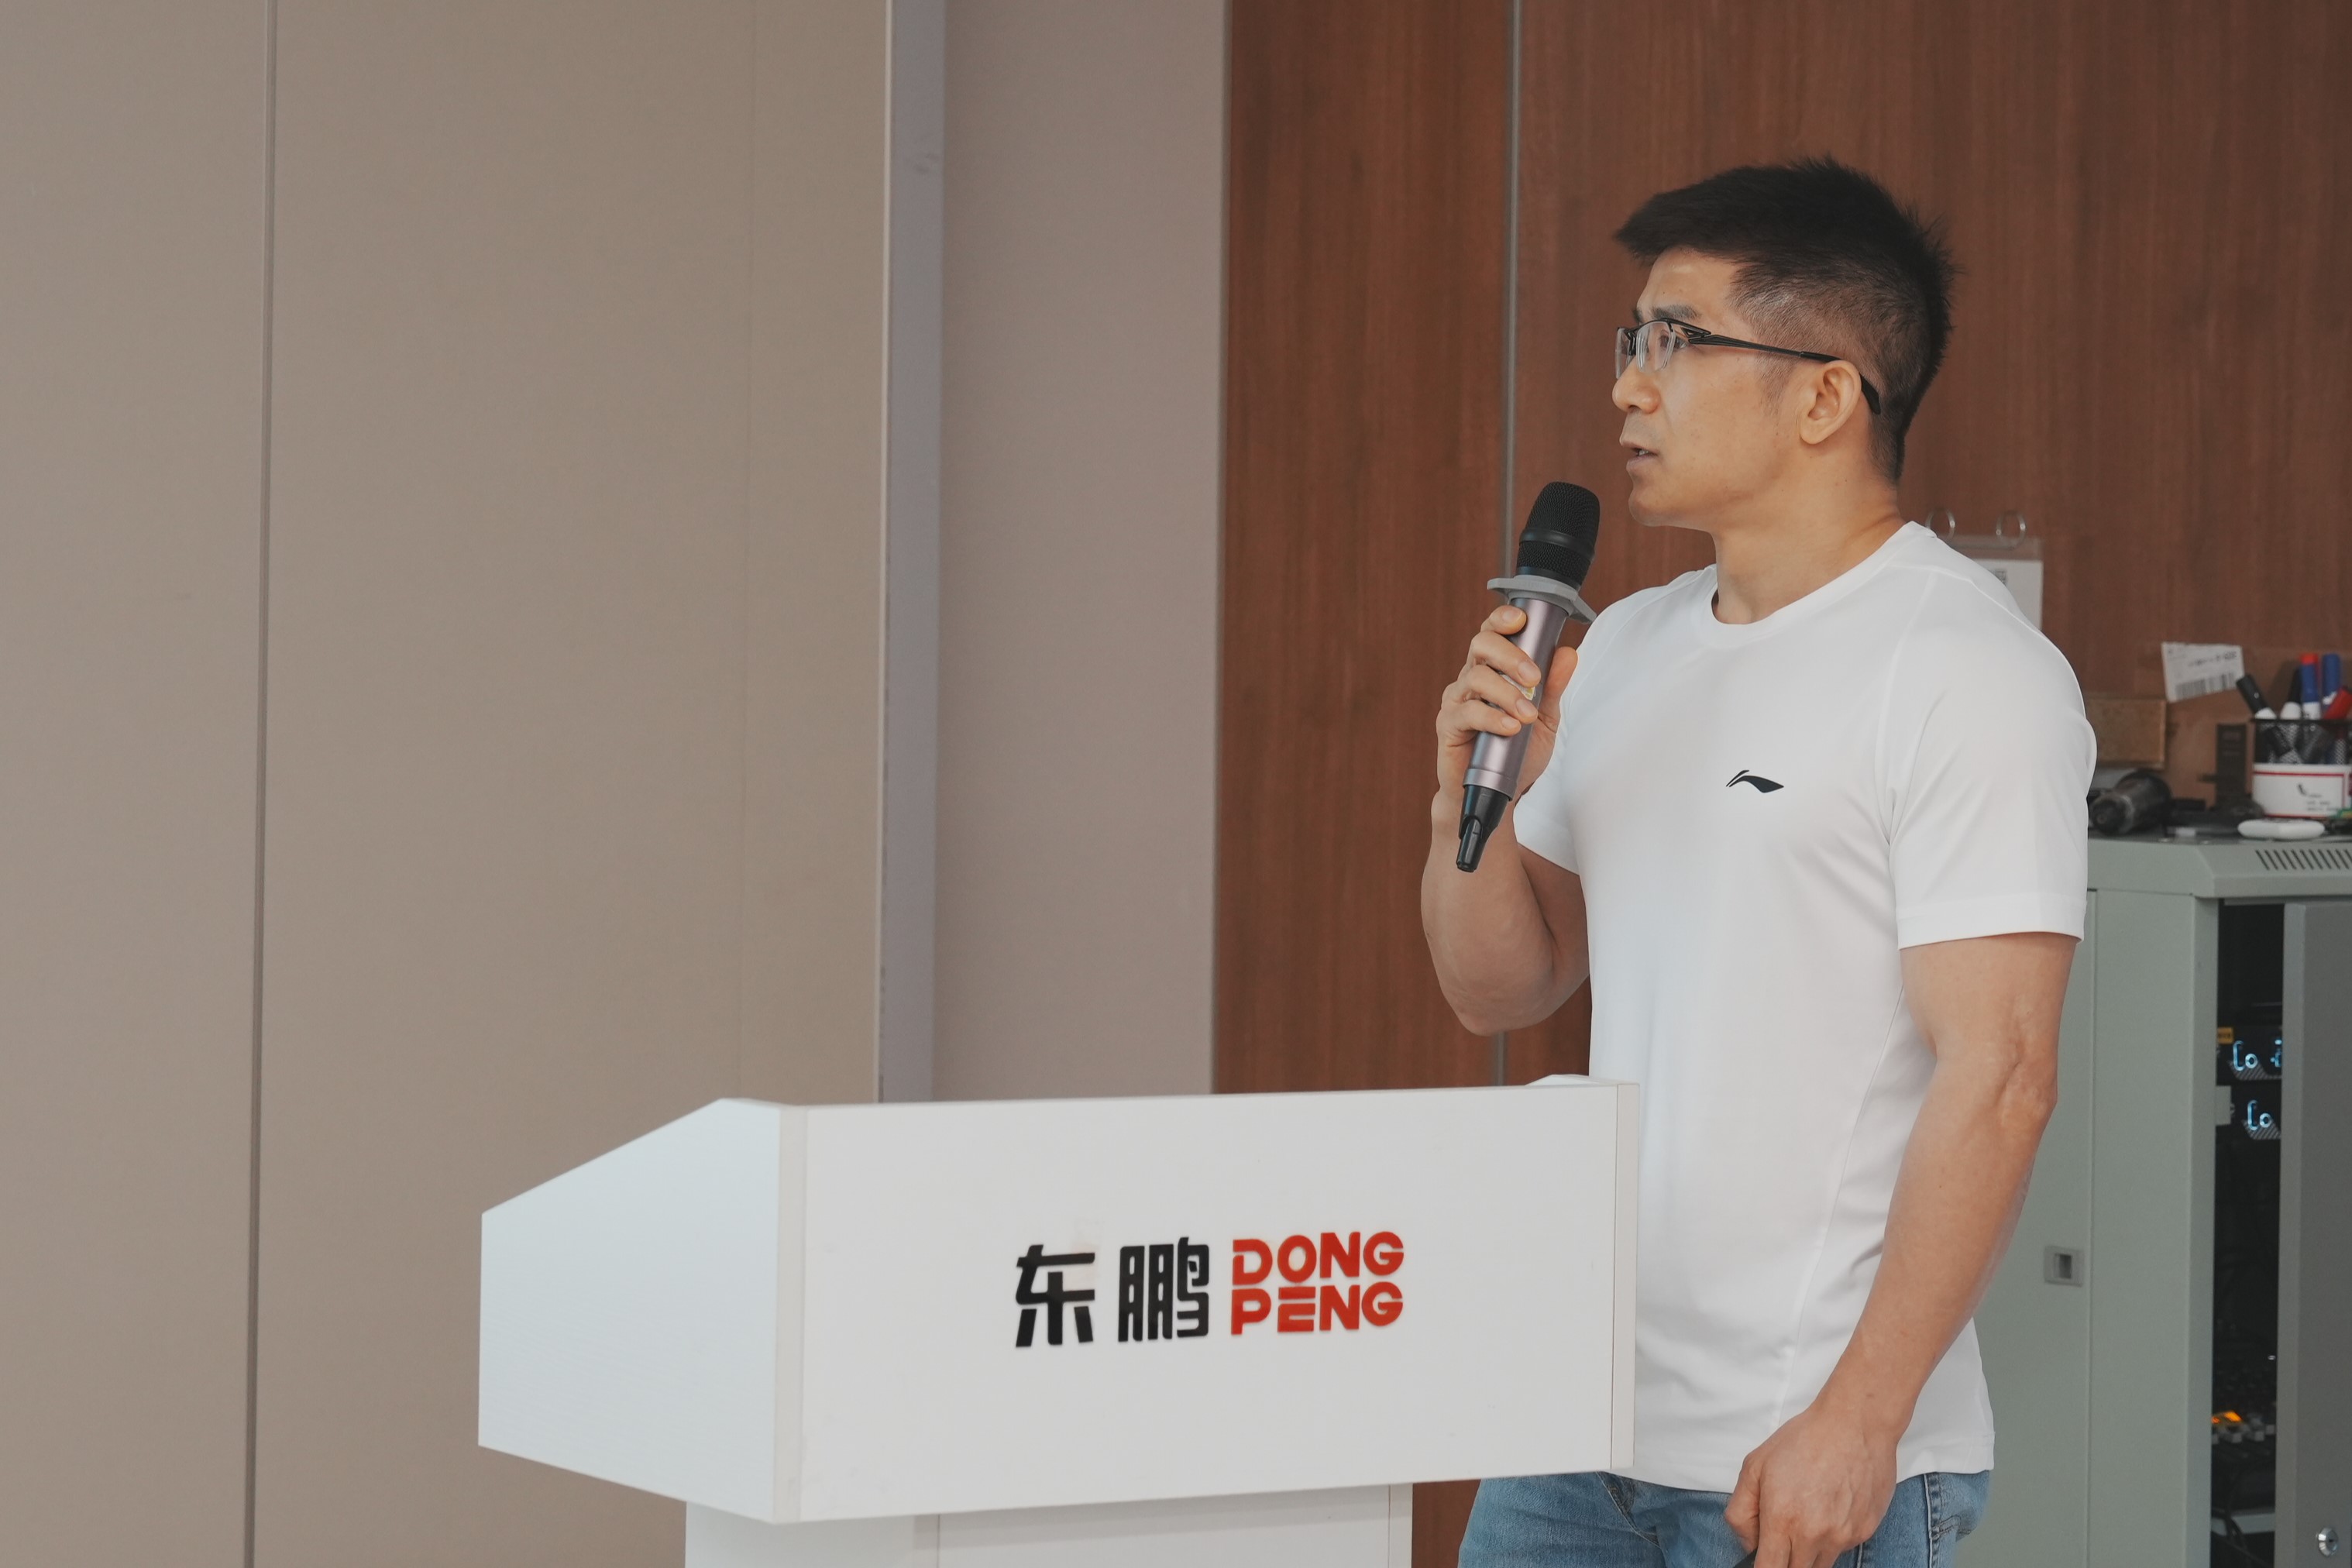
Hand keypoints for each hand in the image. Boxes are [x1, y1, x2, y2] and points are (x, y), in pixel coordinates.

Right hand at [1433, 605, 1576, 803]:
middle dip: (1510, 654)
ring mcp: (1457, 700)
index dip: (1503, 620)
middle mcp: (1471, 679)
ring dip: (1507, 693)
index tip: (1522, 619)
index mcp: (1492, 670)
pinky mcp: (1449, 725)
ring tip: (1527, 714)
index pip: (1492, 633)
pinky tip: (1510, 727)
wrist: (1499, 793)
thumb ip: (1553, 687)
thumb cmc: (1516, 752)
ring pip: (1476, 678)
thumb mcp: (1544, 719)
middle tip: (1533, 676)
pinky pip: (1468, 712)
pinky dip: (1492, 717)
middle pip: (1481, 644)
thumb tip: (1567, 654)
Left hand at [1723, 1400, 1897, 1567]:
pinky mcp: (1865, 1532)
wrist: (1855, 1424)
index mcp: (1782, 1520)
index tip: (1762, 1560)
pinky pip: (1842, 1548)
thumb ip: (1741, 1512)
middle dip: (1784, 1559)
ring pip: (1820, 1564)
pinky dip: (1832, 1537)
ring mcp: (1843, 1537)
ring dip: (1809, 1550)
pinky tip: (1831, 1506)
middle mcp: (1814, 1535)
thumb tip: (1749, 1544)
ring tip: (1809, 1513)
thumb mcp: (1754, 1467)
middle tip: (1783, 1529)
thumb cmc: (1804, 1440)